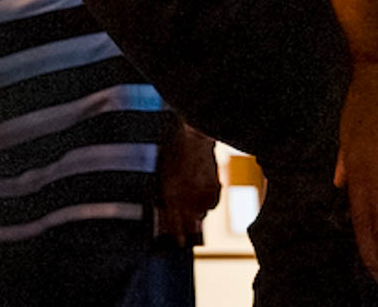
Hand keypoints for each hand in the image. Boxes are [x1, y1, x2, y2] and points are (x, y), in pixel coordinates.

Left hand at [157, 122, 220, 240]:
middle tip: (190, 232)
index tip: (178, 242)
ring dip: (198, 214)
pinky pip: (212, 203)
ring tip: (196, 212)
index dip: (175, 233)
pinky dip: (209, 203)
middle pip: (189, 222)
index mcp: (170, 192)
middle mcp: (187, 195)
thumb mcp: (163, 171)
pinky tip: (205, 199)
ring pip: (202, 213)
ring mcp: (202, 192)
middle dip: (188, 228)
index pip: (173, 221)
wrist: (194, 135)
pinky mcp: (214, 186)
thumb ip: (164, 191)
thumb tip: (164, 207)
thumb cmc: (173, 150)